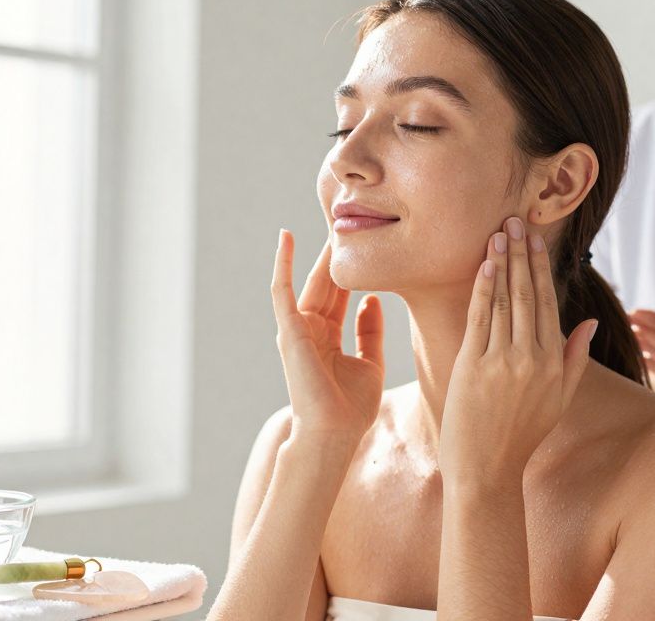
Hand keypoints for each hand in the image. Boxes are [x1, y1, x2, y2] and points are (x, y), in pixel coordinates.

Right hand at [271, 230, 384, 443]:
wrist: (333, 434)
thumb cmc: (351, 409)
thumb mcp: (370, 363)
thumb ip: (370, 331)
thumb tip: (372, 300)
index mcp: (328, 337)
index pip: (340, 294)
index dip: (350, 269)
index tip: (363, 242)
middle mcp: (310, 329)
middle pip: (326, 282)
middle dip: (336, 253)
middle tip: (348, 220)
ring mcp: (297, 328)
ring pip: (310, 281)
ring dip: (319, 252)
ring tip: (331, 220)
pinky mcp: (288, 329)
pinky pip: (282, 290)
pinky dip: (283, 264)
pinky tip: (286, 238)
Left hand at [439, 217, 597, 485]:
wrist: (486, 471)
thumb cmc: (521, 437)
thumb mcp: (559, 401)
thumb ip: (575, 359)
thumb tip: (590, 323)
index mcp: (554, 364)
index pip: (548, 304)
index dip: (541, 269)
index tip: (535, 240)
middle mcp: (531, 358)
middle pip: (528, 294)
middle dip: (522, 254)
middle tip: (515, 220)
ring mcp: (502, 361)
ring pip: (504, 300)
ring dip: (502, 262)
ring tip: (499, 232)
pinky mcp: (473, 365)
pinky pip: (480, 317)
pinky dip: (482, 287)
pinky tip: (484, 264)